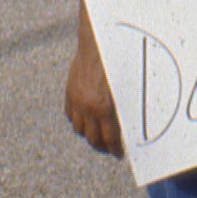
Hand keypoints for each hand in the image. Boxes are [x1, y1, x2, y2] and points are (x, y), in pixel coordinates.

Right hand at [63, 29, 122, 155]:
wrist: (98, 44)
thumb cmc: (119, 64)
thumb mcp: (127, 89)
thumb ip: (123, 109)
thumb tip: (127, 126)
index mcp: (105, 108)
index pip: (110, 139)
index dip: (115, 149)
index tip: (119, 153)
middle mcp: (88, 108)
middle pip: (93, 138)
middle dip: (102, 146)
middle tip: (109, 148)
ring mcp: (76, 101)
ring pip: (79, 129)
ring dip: (89, 134)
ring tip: (98, 136)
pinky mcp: (70, 93)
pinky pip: (70, 115)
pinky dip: (78, 120)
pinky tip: (86, 120)